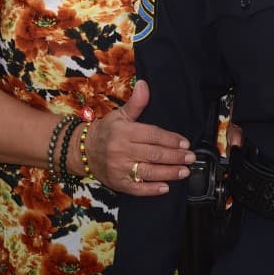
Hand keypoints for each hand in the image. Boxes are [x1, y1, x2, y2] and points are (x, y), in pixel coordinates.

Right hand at [86, 80, 194, 194]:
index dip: (171, 139)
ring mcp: (119, 168)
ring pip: (148, 172)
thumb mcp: (120, 115)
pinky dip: (151, 190)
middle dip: (175, 156)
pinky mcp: (117, 183)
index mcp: (125, 132)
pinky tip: (165, 187)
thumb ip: (136, 102)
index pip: (152, 135)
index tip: (185, 143)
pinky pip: (136, 188)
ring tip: (184, 171)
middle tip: (191, 158)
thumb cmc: (107, 131)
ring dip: (168, 173)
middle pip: (153, 154)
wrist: (83, 151)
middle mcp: (122, 150)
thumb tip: (144, 84)